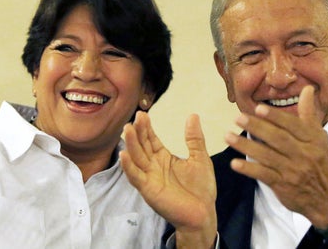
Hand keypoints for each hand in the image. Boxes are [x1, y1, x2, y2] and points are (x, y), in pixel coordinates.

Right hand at [120, 111, 216, 248]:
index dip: (146, 128)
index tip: (143, 114)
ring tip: (127, 129)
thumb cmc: (201, 188)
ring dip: (131, 144)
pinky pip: (136, 177)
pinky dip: (128, 167)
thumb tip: (193, 115)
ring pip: (136, 158)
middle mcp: (153, 166)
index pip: (151, 139)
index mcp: (164, 158)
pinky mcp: (148, 190)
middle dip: (138, 132)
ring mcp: (149, 178)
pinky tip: (124, 155)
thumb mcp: (200, 158)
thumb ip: (194, 138)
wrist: (203, 214)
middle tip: (136, 118)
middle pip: (142, 146)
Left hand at [224, 86, 327, 228]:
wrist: (327, 197)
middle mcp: (303, 154)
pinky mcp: (283, 185)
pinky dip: (249, 169)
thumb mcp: (319, 137)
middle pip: (278, 139)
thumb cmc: (319, 161)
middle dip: (257, 128)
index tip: (258, 109)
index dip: (275, 117)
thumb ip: (309, 113)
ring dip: (246, 146)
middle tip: (238, 118)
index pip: (293, 125)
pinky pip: (264, 175)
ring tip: (228, 137)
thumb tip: (307, 89)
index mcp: (312, 139)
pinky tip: (235, 163)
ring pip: (267, 156)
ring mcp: (293, 170)